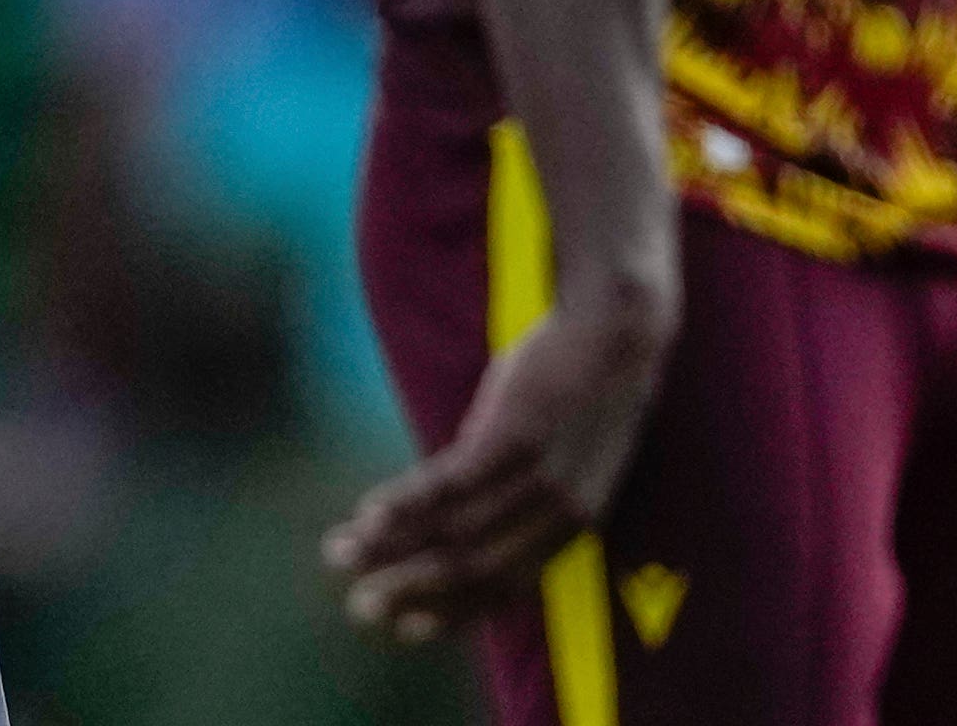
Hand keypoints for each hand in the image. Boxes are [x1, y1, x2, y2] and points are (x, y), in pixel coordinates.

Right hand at [325, 290, 671, 642]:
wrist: (617, 325)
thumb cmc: (582, 385)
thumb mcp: (564, 454)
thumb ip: (523, 494)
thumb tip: (460, 514)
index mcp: (574, 527)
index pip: (508, 590)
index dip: (454, 614)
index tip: (408, 630)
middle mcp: (560, 514)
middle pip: (475, 570)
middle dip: (411, 591)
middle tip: (360, 608)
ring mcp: (539, 475)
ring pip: (455, 531)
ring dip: (390, 546)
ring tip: (340, 552)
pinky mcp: (516, 434)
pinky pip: (451, 483)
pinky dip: (405, 503)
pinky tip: (367, 513)